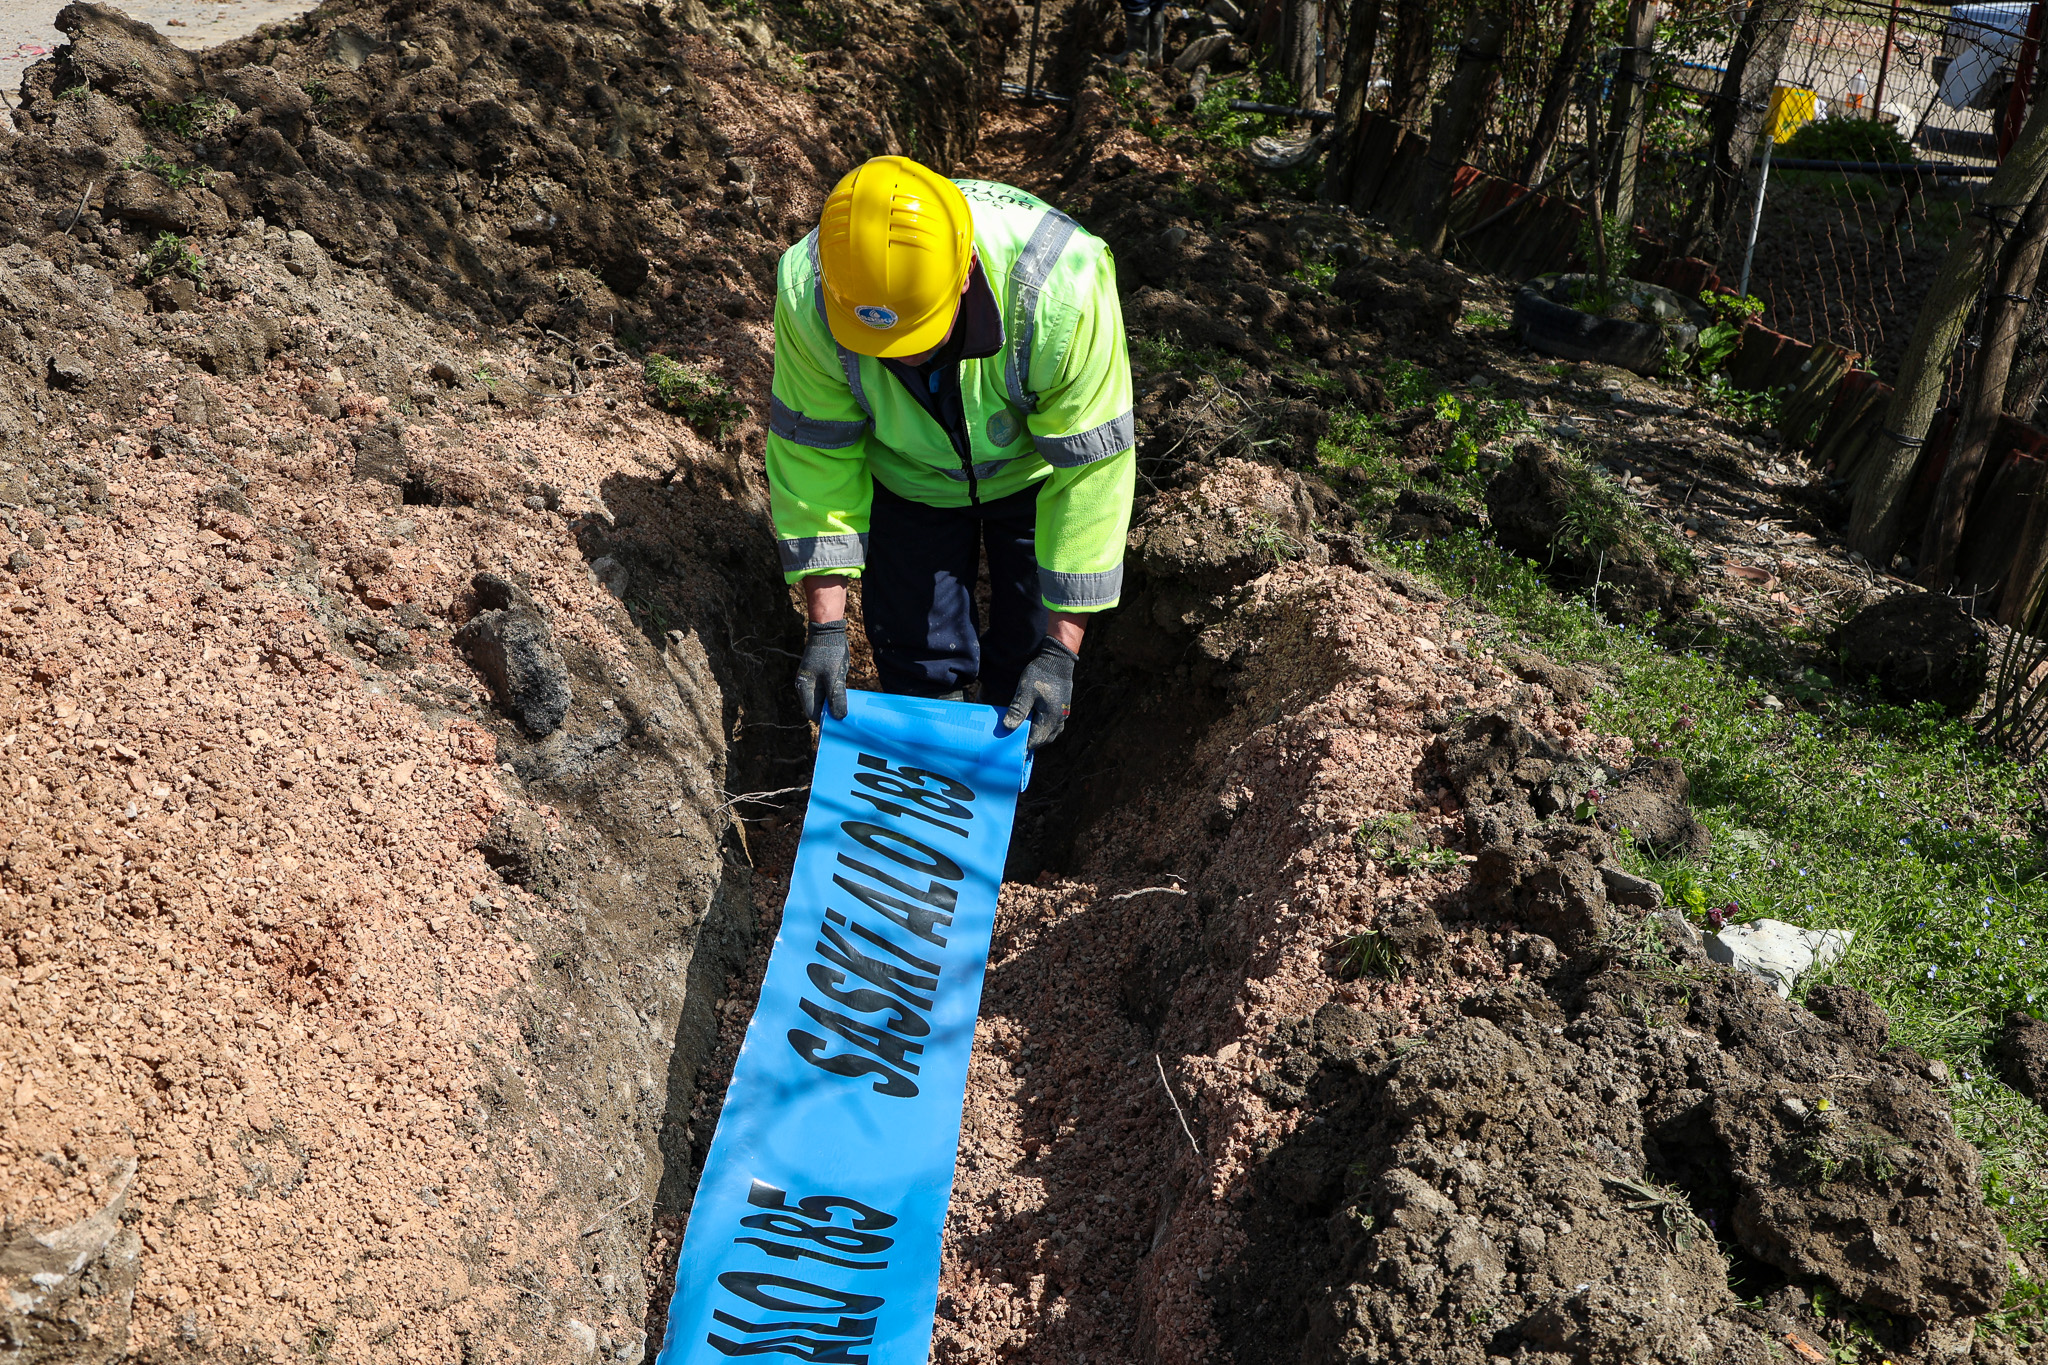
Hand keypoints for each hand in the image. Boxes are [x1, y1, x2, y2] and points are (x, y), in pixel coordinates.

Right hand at [796, 620, 849, 721]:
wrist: (829, 631)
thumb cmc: (830, 653)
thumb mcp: (834, 676)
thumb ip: (836, 697)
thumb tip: (839, 717)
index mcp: (804, 688)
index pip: (812, 713)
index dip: (825, 720)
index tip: (840, 723)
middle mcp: (806, 687)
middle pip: (817, 708)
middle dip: (830, 714)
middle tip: (847, 719)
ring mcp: (813, 682)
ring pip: (823, 701)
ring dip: (834, 705)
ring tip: (848, 710)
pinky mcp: (821, 678)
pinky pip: (827, 692)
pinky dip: (835, 696)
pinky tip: (846, 698)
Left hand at [1003, 636, 1078, 750]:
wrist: (1058, 660)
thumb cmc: (1041, 674)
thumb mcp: (1025, 691)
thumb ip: (1018, 710)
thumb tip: (1008, 727)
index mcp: (1051, 718)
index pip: (1036, 740)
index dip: (1024, 745)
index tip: (1011, 747)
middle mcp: (1059, 719)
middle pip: (1044, 739)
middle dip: (1031, 742)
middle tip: (1015, 741)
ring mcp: (1063, 714)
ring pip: (1050, 733)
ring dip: (1038, 736)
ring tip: (1024, 733)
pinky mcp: (1062, 708)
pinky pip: (1054, 725)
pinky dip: (1044, 728)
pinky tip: (1034, 723)